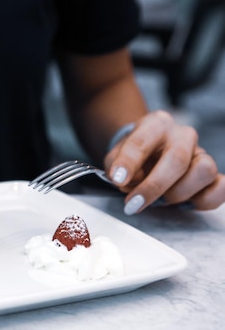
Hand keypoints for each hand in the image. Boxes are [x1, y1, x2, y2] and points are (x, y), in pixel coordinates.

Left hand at [104, 110, 224, 214]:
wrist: (147, 154)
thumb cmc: (132, 156)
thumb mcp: (115, 158)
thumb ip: (117, 167)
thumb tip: (129, 183)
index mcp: (156, 125)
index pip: (142, 142)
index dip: (129, 162)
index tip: (118, 179)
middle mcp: (182, 135)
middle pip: (177, 159)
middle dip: (154, 186)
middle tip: (134, 203)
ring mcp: (201, 153)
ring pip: (204, 171)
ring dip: (178, 193)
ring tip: (159, 200)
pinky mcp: (212, 174)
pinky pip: (221, 188)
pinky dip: (205, 200)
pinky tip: (184, 204)